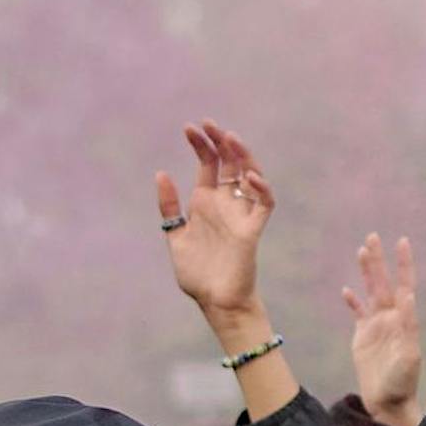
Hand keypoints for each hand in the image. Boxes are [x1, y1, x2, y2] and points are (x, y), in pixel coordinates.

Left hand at [154, 120, 275, 327]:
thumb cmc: (197, 274)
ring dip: (243, 157)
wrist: (214, 302)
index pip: (208, 165)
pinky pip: (263, 204)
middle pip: (229, 164)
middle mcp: (225, 204)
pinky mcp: (252, 230)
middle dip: (221, 142)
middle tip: (209, 123)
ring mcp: (240, 215)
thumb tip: (161, 173)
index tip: (189, 128)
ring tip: (230, 138)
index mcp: (206, 202)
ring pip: (250, 176)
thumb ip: (170, 207)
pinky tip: (248, 177)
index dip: (201, 145)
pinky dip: (260, 189)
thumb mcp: (176, 235)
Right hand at [344, 234, 421, 425]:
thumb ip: (408, 326)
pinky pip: (357, 313)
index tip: (401, 242)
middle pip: (384, 282)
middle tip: (373, 236)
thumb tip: (408, 296)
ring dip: (367, 272)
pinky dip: (352, 301)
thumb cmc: (402, 382)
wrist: (388, 403)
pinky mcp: (363, 337)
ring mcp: (376, 326)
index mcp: (404, 320)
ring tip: (362, 251)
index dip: (403, 264)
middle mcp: (391, 318)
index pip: (404, 285)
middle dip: (380, 260)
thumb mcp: (409, 355)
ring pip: (371, 292)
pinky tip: (346, 290)